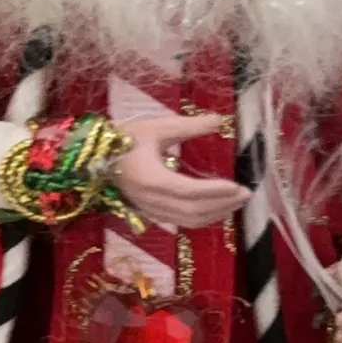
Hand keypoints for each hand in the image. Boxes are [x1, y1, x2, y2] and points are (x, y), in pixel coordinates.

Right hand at [110, 110, 247, 230]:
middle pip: (193, 211)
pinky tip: (218, 208)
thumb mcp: (156, 127)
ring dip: (216, 214)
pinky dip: (203, 218)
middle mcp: (151, 200)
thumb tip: (220, 120)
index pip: (189, 191)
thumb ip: (189, 126)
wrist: (95, 158)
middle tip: (246, 193)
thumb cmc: (124, 139)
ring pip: (189, 221)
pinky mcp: (152, 213)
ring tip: (237, 202)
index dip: (215, 191)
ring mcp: (151, 210)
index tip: (238, 186)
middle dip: (223, 204)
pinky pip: (182, 222)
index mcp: (151, 179)